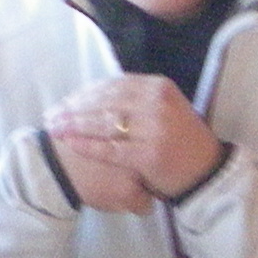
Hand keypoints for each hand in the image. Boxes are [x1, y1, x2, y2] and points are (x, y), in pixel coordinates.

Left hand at [45, 73, 216, 212]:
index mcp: (158, 87)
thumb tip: (97, 94)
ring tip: (55, 129)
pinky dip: (89, 145)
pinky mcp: (150, 153)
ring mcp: (155, 127)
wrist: (206, 171)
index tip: (65, 102)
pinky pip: (112, 148)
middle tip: (52, 116)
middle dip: (74, 109)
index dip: (85, 93)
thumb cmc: (180, 142)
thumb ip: (135, 99)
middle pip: (105, 101)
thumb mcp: (164, 109)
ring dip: (75, 125)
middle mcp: (157, 103)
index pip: (113, 85)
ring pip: (105, 122)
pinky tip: (72, 145)